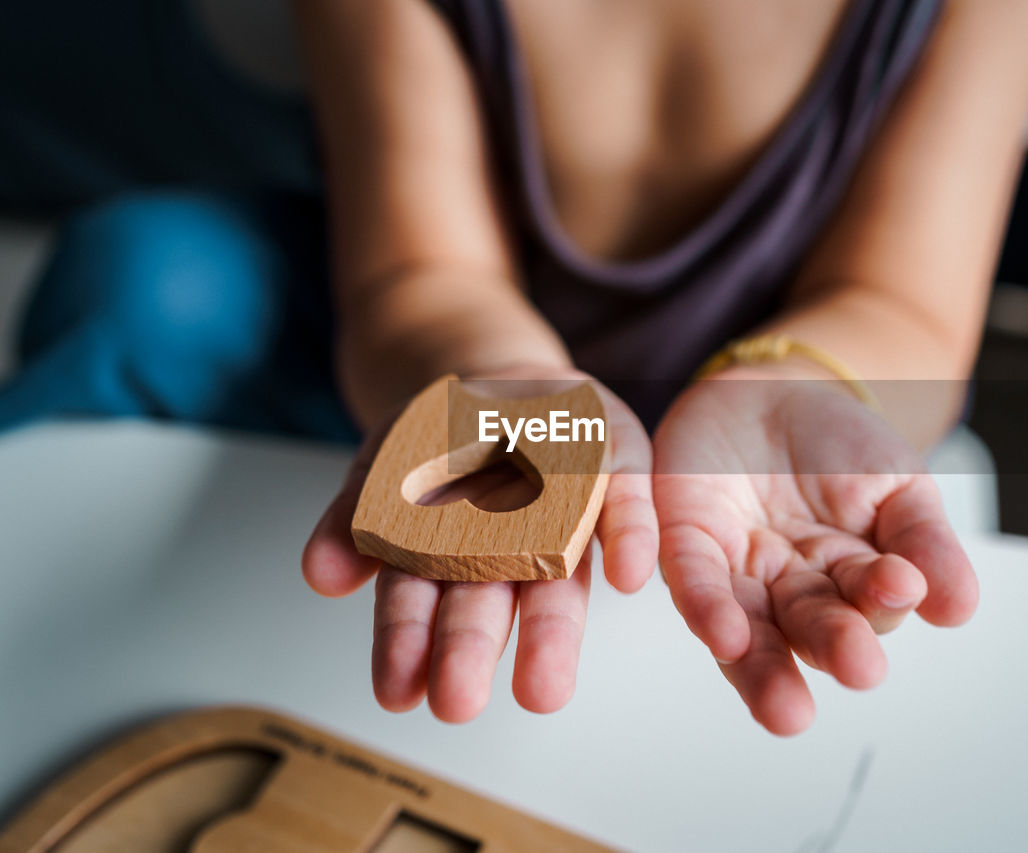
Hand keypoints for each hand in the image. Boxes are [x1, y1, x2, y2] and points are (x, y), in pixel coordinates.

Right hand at [302, 365, 657, 720]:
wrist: (508, 388)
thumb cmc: (448, 438)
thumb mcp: (383, 462)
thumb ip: (354, 517)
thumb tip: (321, 575)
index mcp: (447, 555)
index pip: (421, 604)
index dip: (407, 645)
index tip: (397, 694)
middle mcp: (510, 550)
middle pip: (489, 604)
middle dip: (470, 650)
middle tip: (457, 704)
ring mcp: (568, 514)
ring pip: (560, 580)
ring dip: (552, 634)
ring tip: (541, 693)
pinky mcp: (619, 469)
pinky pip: (629, 505)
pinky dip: (631, 540)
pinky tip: (630, 576)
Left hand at [653, 374, 976, 734]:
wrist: (771, 390)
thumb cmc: (838, 446)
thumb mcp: (897, 483)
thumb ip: (924, 540)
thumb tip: (960, 608)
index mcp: (851, 579)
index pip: (871, 603)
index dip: (884, 597)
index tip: (902, 583)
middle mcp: (793, 589)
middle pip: (813, 630)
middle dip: (835, 649)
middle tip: (859, 668)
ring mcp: (739, 573)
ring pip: (750, 633)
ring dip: (764, 672)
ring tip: (786, 710)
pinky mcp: (687, 545)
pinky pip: (695, 583)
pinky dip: (708, 610)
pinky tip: (727, 638)